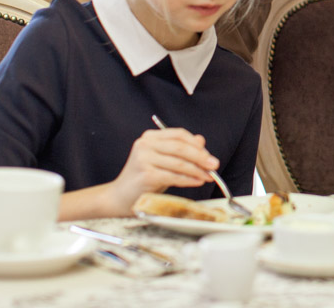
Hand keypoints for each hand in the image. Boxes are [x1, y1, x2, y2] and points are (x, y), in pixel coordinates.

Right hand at [103, 128, 218, 215]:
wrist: (120, 198)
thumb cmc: (144, 179)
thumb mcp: (164, 161)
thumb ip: (180, 150)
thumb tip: (201, 141)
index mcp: (150, 137)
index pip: (179, 135)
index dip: (197, 145)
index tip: (209, 155)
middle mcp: (145, 144)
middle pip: (181, 147)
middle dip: (201, 157)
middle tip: (214, 165)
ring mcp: (144, 159)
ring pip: (179, 162)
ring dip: (197, 170)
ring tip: (208, 176)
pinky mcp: (145, 174)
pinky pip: (173, 176)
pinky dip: (188, 179)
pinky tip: (197, 181)